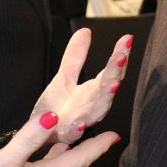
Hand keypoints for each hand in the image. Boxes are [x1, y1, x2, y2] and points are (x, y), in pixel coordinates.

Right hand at [0, 108, 117, 166]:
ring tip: (74, 139)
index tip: (114, 137)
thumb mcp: (7, 159)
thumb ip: (29, 137)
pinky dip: (52, 160)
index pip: (80, 159)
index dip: (97, 147)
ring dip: (70, 155)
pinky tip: (44, 155)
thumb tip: (52, 117)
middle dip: (88, 150)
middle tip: (100, 136)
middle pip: (73, 165)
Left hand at [34, 28, 131, 144]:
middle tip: (120, 57)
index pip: (111, 71)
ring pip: (97, 111)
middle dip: (115, 73)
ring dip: (105, 99)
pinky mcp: (65, 135)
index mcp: (93, 91)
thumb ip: (75, 57)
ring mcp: (81, 121)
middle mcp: (91, 106)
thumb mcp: (64, 78)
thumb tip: (86, 31)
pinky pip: (73, 134)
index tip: (127, 39)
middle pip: (107, 89)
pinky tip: (81, 123)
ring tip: (111, 84)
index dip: (120, 55)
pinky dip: (78, 129)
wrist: (39, 135)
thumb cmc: (57, 108)